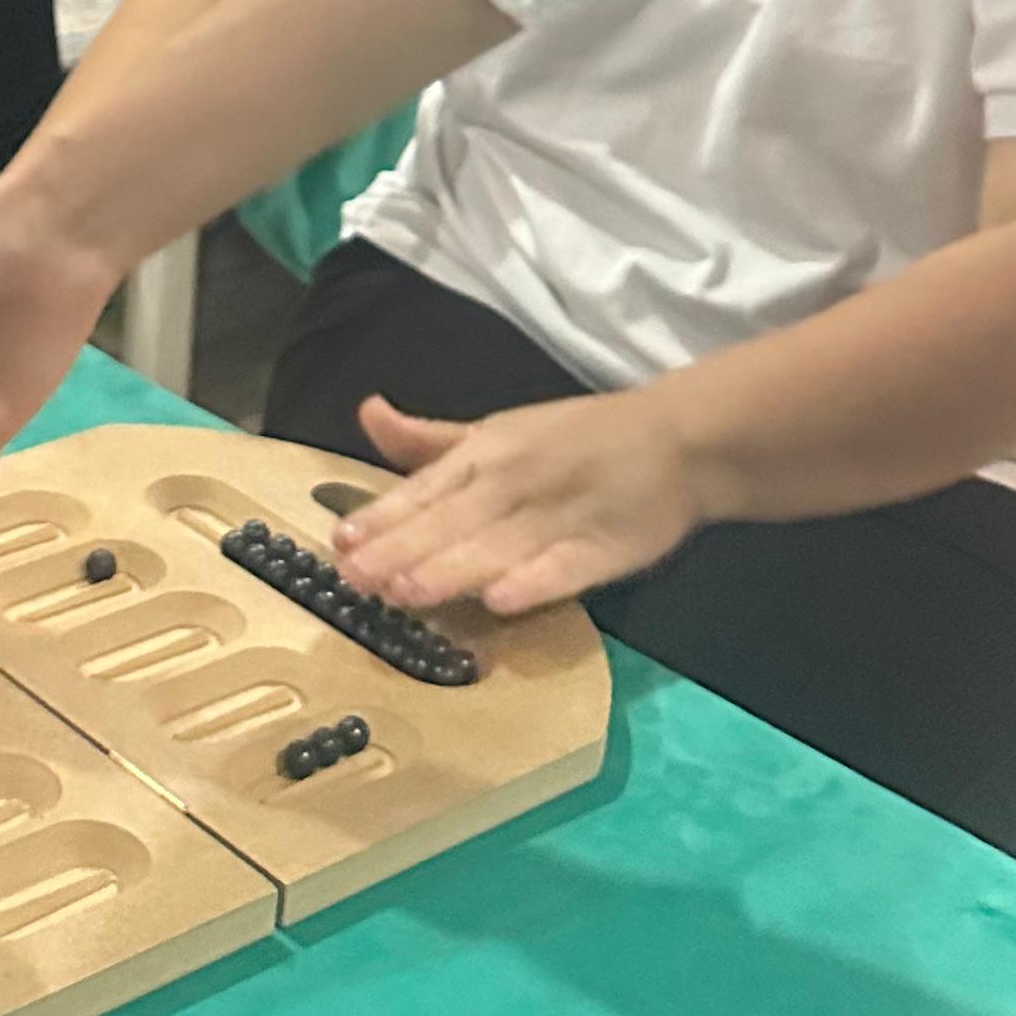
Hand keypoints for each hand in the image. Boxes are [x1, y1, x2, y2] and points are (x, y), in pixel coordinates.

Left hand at [330, 385, 707, 616]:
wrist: (675, 442)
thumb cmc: (573, 440)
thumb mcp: (495, 431)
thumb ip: (429, 440)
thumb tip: (367, 414)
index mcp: (484, 454)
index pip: (425, 490)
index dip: (383, 517)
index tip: (340, 544)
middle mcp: (512, 484)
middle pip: (451, 523)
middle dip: (401, 552)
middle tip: (356, 580)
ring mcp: (557, 518)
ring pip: (496, 548)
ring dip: (451, 569)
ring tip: (407, 593)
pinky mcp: (603, 551)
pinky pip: (564, 570)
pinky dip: (534, 583)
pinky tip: (502, 601)